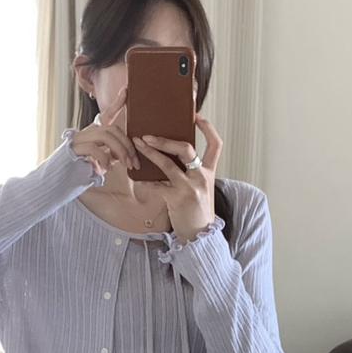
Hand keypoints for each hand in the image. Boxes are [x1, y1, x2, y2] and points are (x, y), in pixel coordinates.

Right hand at [68, 85, 136, 177]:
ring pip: (105, 136)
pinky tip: (106, 169)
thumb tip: (124, 155)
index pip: (106, 115)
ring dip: (120, 151)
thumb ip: (111, 154)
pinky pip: (94, 148)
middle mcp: (85, 132)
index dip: (116, 103)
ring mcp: (78, 139)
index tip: (127, 90)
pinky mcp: (73, 148)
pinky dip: (104, 159)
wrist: (58, 180)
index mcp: (92, 133)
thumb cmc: (79, 172)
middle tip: (134, 161)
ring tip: (125, 165)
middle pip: (111, 129)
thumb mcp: (100, 161)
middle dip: (127, 145)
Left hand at [132, 116, 222, 240]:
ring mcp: (190, 187)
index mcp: (209, 172)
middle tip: (148, 135)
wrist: (199, 235)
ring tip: (138, 145)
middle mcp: (201, 177)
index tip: (197, 116)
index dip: (208, 128)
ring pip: (168, 164)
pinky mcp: (178, 198)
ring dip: (151, 153)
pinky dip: (145, 181)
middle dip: (165, 140)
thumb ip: (190, 172)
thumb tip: (169, 156)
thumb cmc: (196, 211)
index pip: (215, 145)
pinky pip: (157, 185)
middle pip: (186, 149)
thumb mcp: (200, 189)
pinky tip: (136, 177)